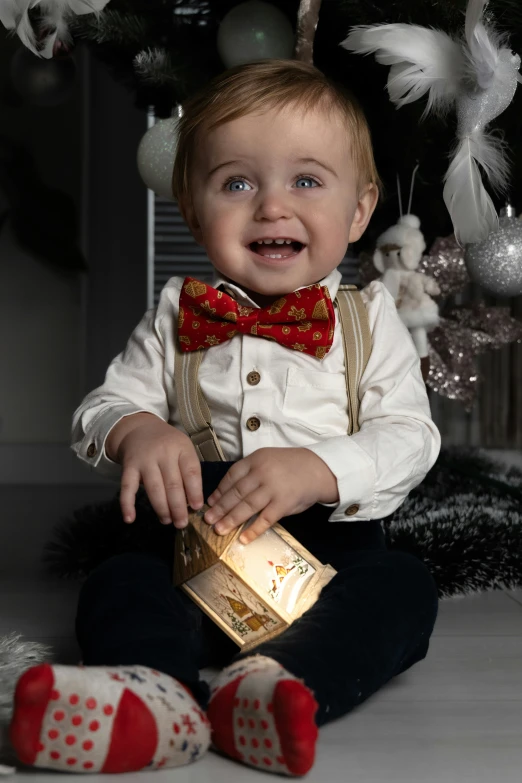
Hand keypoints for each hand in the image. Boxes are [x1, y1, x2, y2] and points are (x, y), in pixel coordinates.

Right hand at [112, 416, 203, 527]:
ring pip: (154, 488)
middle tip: (182, 523)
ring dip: (161, 508)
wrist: (139, 429)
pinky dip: (127, 504)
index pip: (191, 472)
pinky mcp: (128, 467)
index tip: (197, 508)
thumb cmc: (167, 444)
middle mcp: (163, 453)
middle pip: (173, 484)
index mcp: (181, 448)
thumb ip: (189, 472)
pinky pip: (127, 487)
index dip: (195, 492)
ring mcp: (144, 460)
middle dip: (178, 507)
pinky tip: (130, 519)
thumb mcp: (183, 449)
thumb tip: (193, 503)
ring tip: (167, 521)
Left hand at [203, 447, 338, 544]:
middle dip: (220, 508)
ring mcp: (273, 489)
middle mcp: (262, 473)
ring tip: (219, 530)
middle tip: (208, 520)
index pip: (231, 477)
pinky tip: (243, 538)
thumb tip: (227, 493)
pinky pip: (265, 519)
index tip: (210, 503)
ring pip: (247, 506)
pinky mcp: (284, 504)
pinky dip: (253, 530)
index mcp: (256, 460)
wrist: (318, 469)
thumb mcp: (267, 460)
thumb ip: (250, 473)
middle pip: (236, 493)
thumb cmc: (290, 466)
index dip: (219, 491)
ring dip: (231, 520)